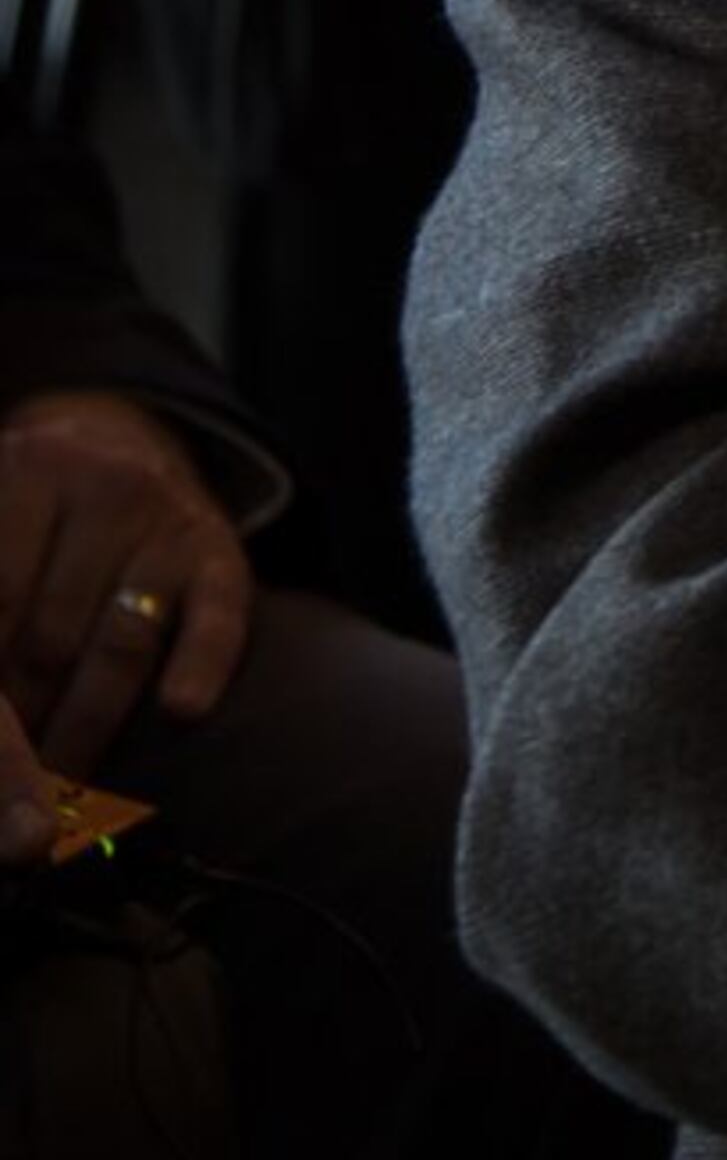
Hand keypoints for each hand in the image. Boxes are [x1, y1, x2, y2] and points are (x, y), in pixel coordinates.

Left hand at [0, 393, 248, 809]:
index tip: (4, 758)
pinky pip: (215, 613)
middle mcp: (93, 476)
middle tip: (21, 779)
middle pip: (48, 638)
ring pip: (119, 641)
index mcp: (21, 470)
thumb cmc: (26, 520)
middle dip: (27, 723)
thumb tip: (6, 754)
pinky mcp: (214, 542)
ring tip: (62, 777)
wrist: (110, 439)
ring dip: (85, 726)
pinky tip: (182, 708)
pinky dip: (200, 662)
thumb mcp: (1, 541)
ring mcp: (161, 507)